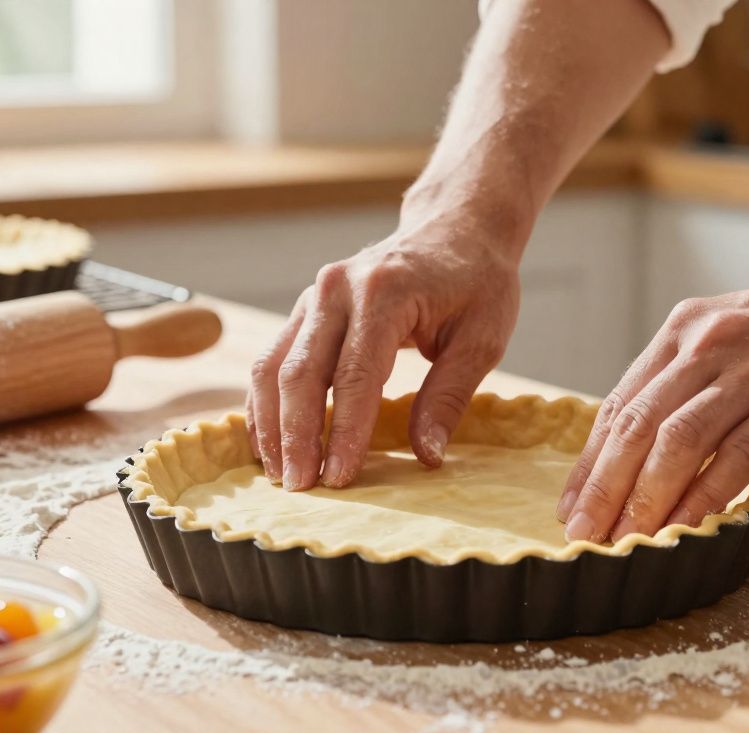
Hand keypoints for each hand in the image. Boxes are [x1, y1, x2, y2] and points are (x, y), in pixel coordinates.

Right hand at [246, 214, 520, 489]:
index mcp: (384, 292)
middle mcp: (337, 289)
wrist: (454, 229)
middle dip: (297, 436)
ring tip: (280, 474)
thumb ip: (448, 397)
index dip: (345, 432)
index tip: (338, 479)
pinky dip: (266, 404)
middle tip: (299, 488)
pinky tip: (270, 442)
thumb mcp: (482, 339)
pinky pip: (272, 359)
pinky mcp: (306, 309)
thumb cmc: (476, 282)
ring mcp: (314, 296)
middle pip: (301, 373)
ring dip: (272, 425)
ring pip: (273, 366)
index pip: (355, 375)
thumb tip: (426, 457)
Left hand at [557, 259, 748, 541]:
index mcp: (688, 328)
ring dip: (645, 500)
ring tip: (625, 543)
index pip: (621, 402)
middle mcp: (711, 341)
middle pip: (637, 424)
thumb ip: (696, 381)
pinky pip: (738, 455)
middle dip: (604, 488)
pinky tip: (685, 529)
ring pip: (679, 441)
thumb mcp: (742, 337)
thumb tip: (650, 448)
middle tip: (583, 535)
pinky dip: (705, 497)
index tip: (571, 505)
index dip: (591, 461)